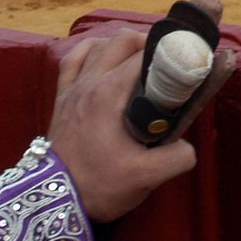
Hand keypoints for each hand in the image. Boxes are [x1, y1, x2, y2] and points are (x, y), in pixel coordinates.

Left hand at [46, 28, 196, 222]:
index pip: (144, 55)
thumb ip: (177, 158)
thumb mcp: (145, 177)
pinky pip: (72, 59)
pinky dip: (90, 50)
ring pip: (98, 45)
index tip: (185, 61)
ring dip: (121, 45)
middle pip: (122, 40)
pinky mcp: (61, 98)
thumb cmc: (97, 185)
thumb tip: (187, 148)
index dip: (169, 53)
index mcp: (110, 93)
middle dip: (148, 42)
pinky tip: (100, 53)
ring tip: (139, 58)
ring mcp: (72, 88)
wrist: (52, 200)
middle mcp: (90, 82)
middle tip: (166, 60)